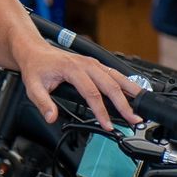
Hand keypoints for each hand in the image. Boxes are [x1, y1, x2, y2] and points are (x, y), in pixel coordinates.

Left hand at [12, 32, 141, 132]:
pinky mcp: (96, 64)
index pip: (91, 93)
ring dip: (131, 91)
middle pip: (110, 85)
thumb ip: (43, 103)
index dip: (101, 111)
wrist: (36, 51)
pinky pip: (114, 73)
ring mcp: (93, 63)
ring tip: (143, 105)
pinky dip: (126, 83)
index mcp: (73, 68)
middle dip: (124, 104)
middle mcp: (86, 64)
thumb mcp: (33, 87)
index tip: (108, 125)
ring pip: (117, 76)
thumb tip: (52, 118)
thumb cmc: (36, 68)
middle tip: (134, 119)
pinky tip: (135, 92)